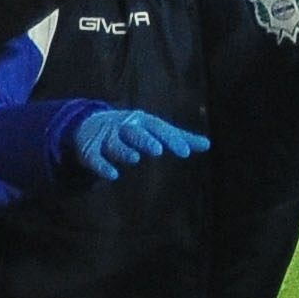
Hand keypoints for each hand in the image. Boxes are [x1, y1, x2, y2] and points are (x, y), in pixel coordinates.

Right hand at [65, 106, 209, 178]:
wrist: (91, 124)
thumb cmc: (133, 129)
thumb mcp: (155, 130)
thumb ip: (179, 138)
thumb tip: (208, 144)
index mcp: (143, 122)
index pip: (159, 128)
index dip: (171, 139)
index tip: (186, 152)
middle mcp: (125, 127)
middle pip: (136, 132)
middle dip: (146, 140)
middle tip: (158, 150)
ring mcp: (107, 138)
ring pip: (115, 144)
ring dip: (124, 150)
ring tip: (135, 159)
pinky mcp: (90, 149)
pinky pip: (95, 157)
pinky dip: (102, 165)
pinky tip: (112, 175)